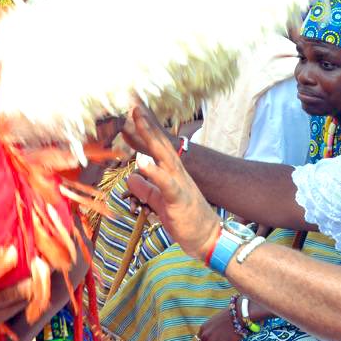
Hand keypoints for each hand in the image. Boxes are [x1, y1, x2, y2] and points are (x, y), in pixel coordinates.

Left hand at [124, 104, 219, 259]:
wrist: (208, 238)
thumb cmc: (186, 220)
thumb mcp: (159, 203)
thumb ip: (147, 189)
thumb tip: (132, 177)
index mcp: (172, 173)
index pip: (157, 147)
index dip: (144, 129)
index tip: (132, 112)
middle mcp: (177, 173)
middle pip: (159, 143)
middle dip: (146, 123)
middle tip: (133, 102)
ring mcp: (179, 183)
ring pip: (163, 155)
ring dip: (148, 136)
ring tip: (135, 118)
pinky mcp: (179, 197)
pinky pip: (165, 183)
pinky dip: (154, 172)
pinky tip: (142, 162)